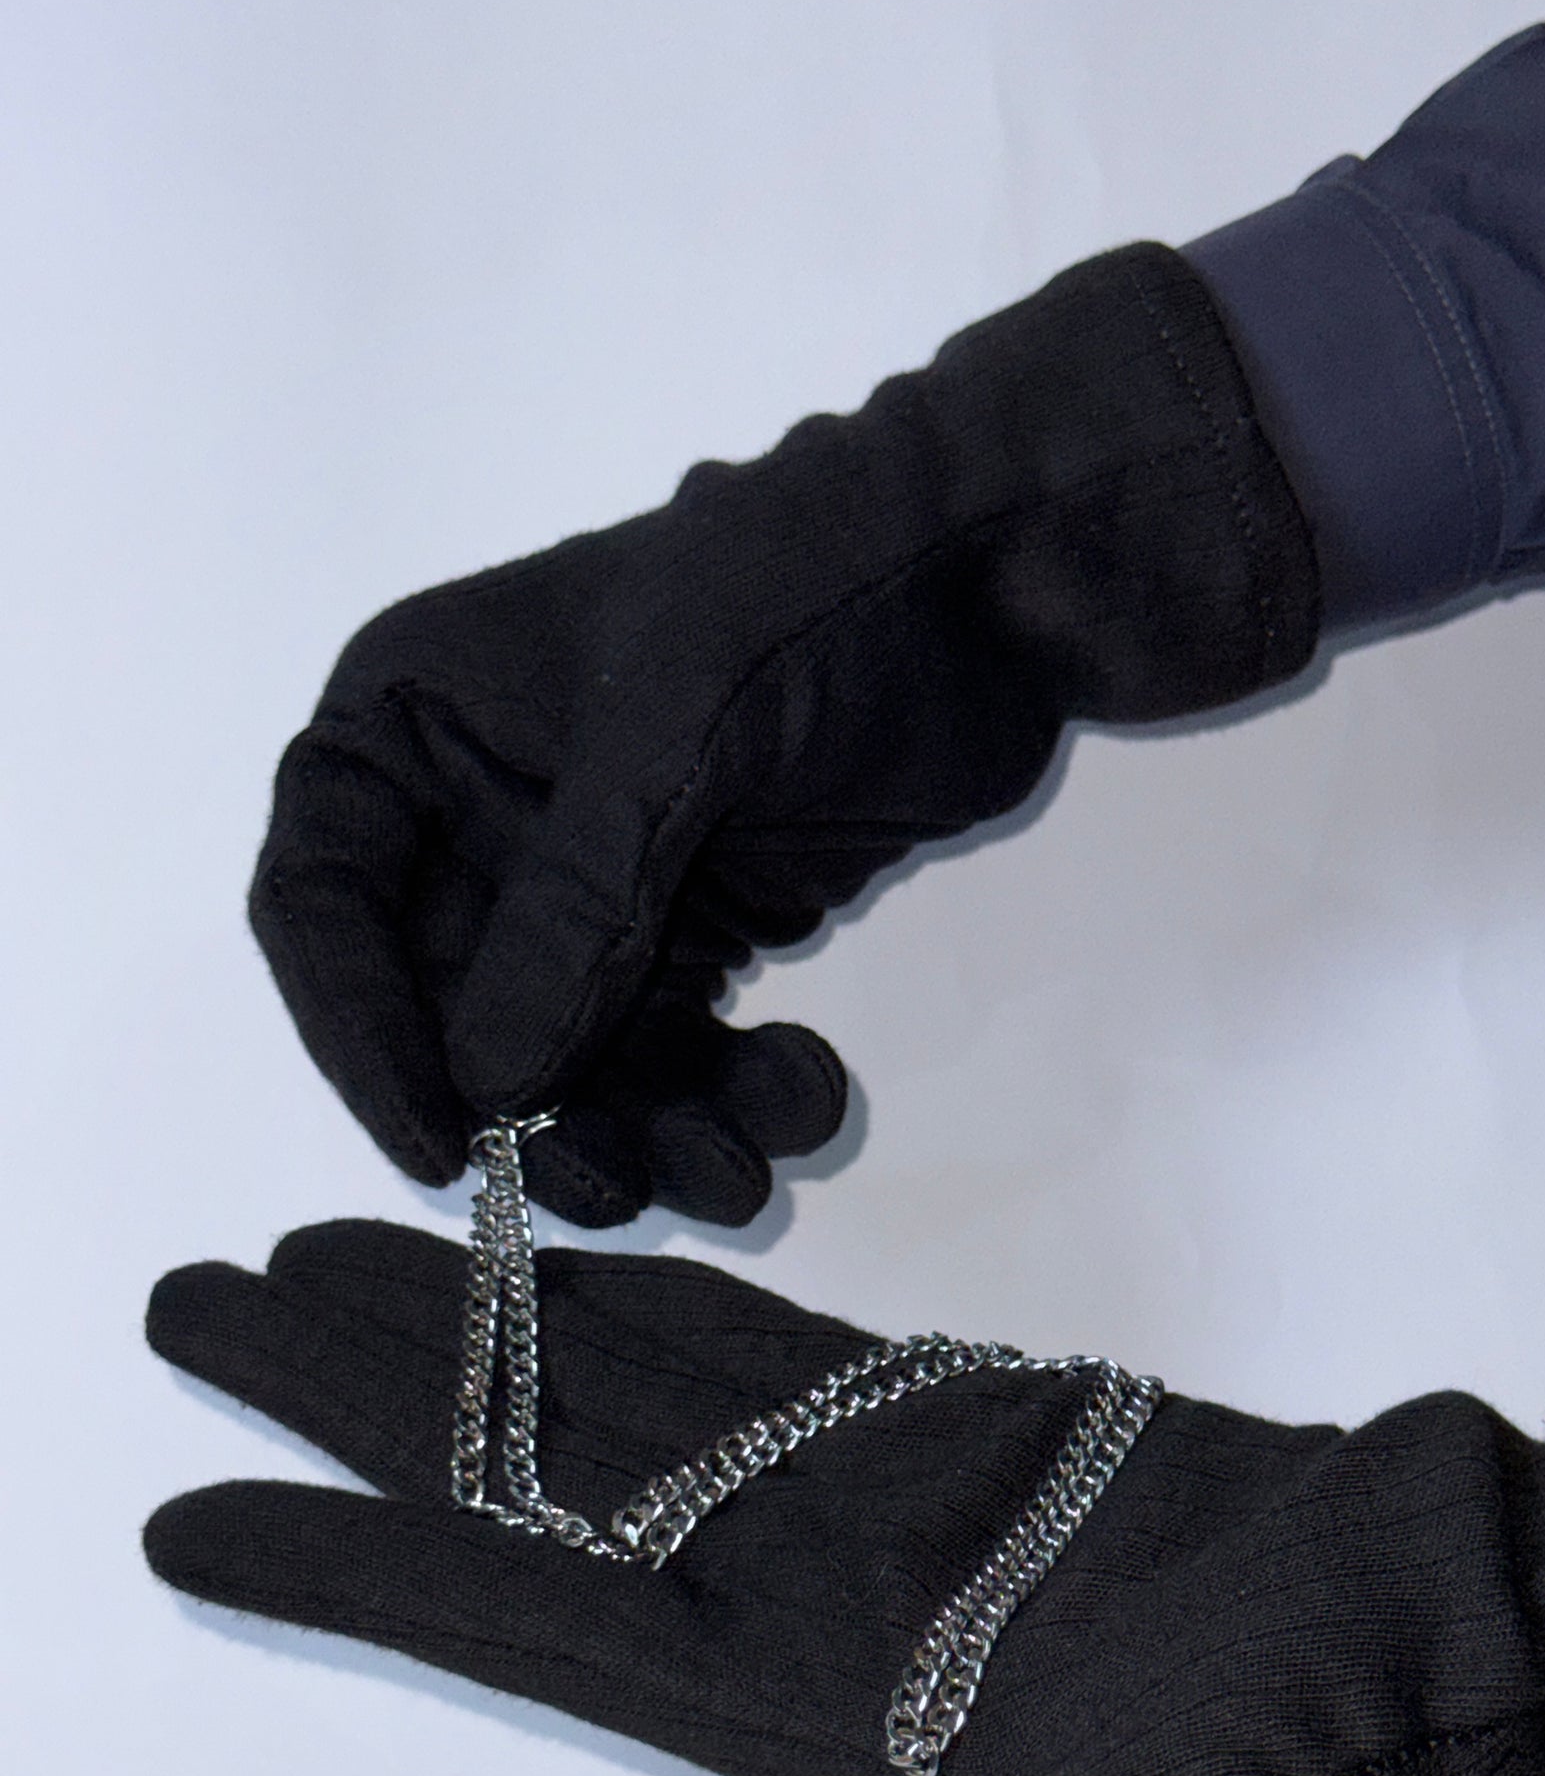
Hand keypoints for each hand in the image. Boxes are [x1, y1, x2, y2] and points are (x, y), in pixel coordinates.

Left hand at [143, 1224, 1544, 1775]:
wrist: (1461, 1622)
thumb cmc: (1330, 1732)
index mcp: (813, 1700)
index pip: (532, 1619)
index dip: (356, 1562)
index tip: (177, 1507)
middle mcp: (802, 1602)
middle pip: (529, 1481)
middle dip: (358, 1390)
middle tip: (190, 1292)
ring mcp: (871, 1508)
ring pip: (625, 1394)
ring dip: (474, 1327)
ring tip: (326, 1247)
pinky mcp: (957, 1430)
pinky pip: (763, 1350)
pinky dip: (650, 1301)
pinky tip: (565, 1260)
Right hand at [251, 245, 1316, 1225]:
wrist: (987, 582)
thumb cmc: (804, 595)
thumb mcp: (672, 733)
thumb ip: (576, 908)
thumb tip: (488, 1085)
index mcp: (413, 718)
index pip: (325, 899)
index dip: (364, 1033)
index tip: (442, 1146)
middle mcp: (479, 809)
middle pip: (457, 1008)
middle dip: (540, 1111)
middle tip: (617, 1193)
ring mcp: (593, 876)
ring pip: (576, 1052)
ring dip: (652, 1127)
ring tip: (743, 1176)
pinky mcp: (698, 921)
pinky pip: (677, 1044)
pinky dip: (732, 1091)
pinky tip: (805, 1098)